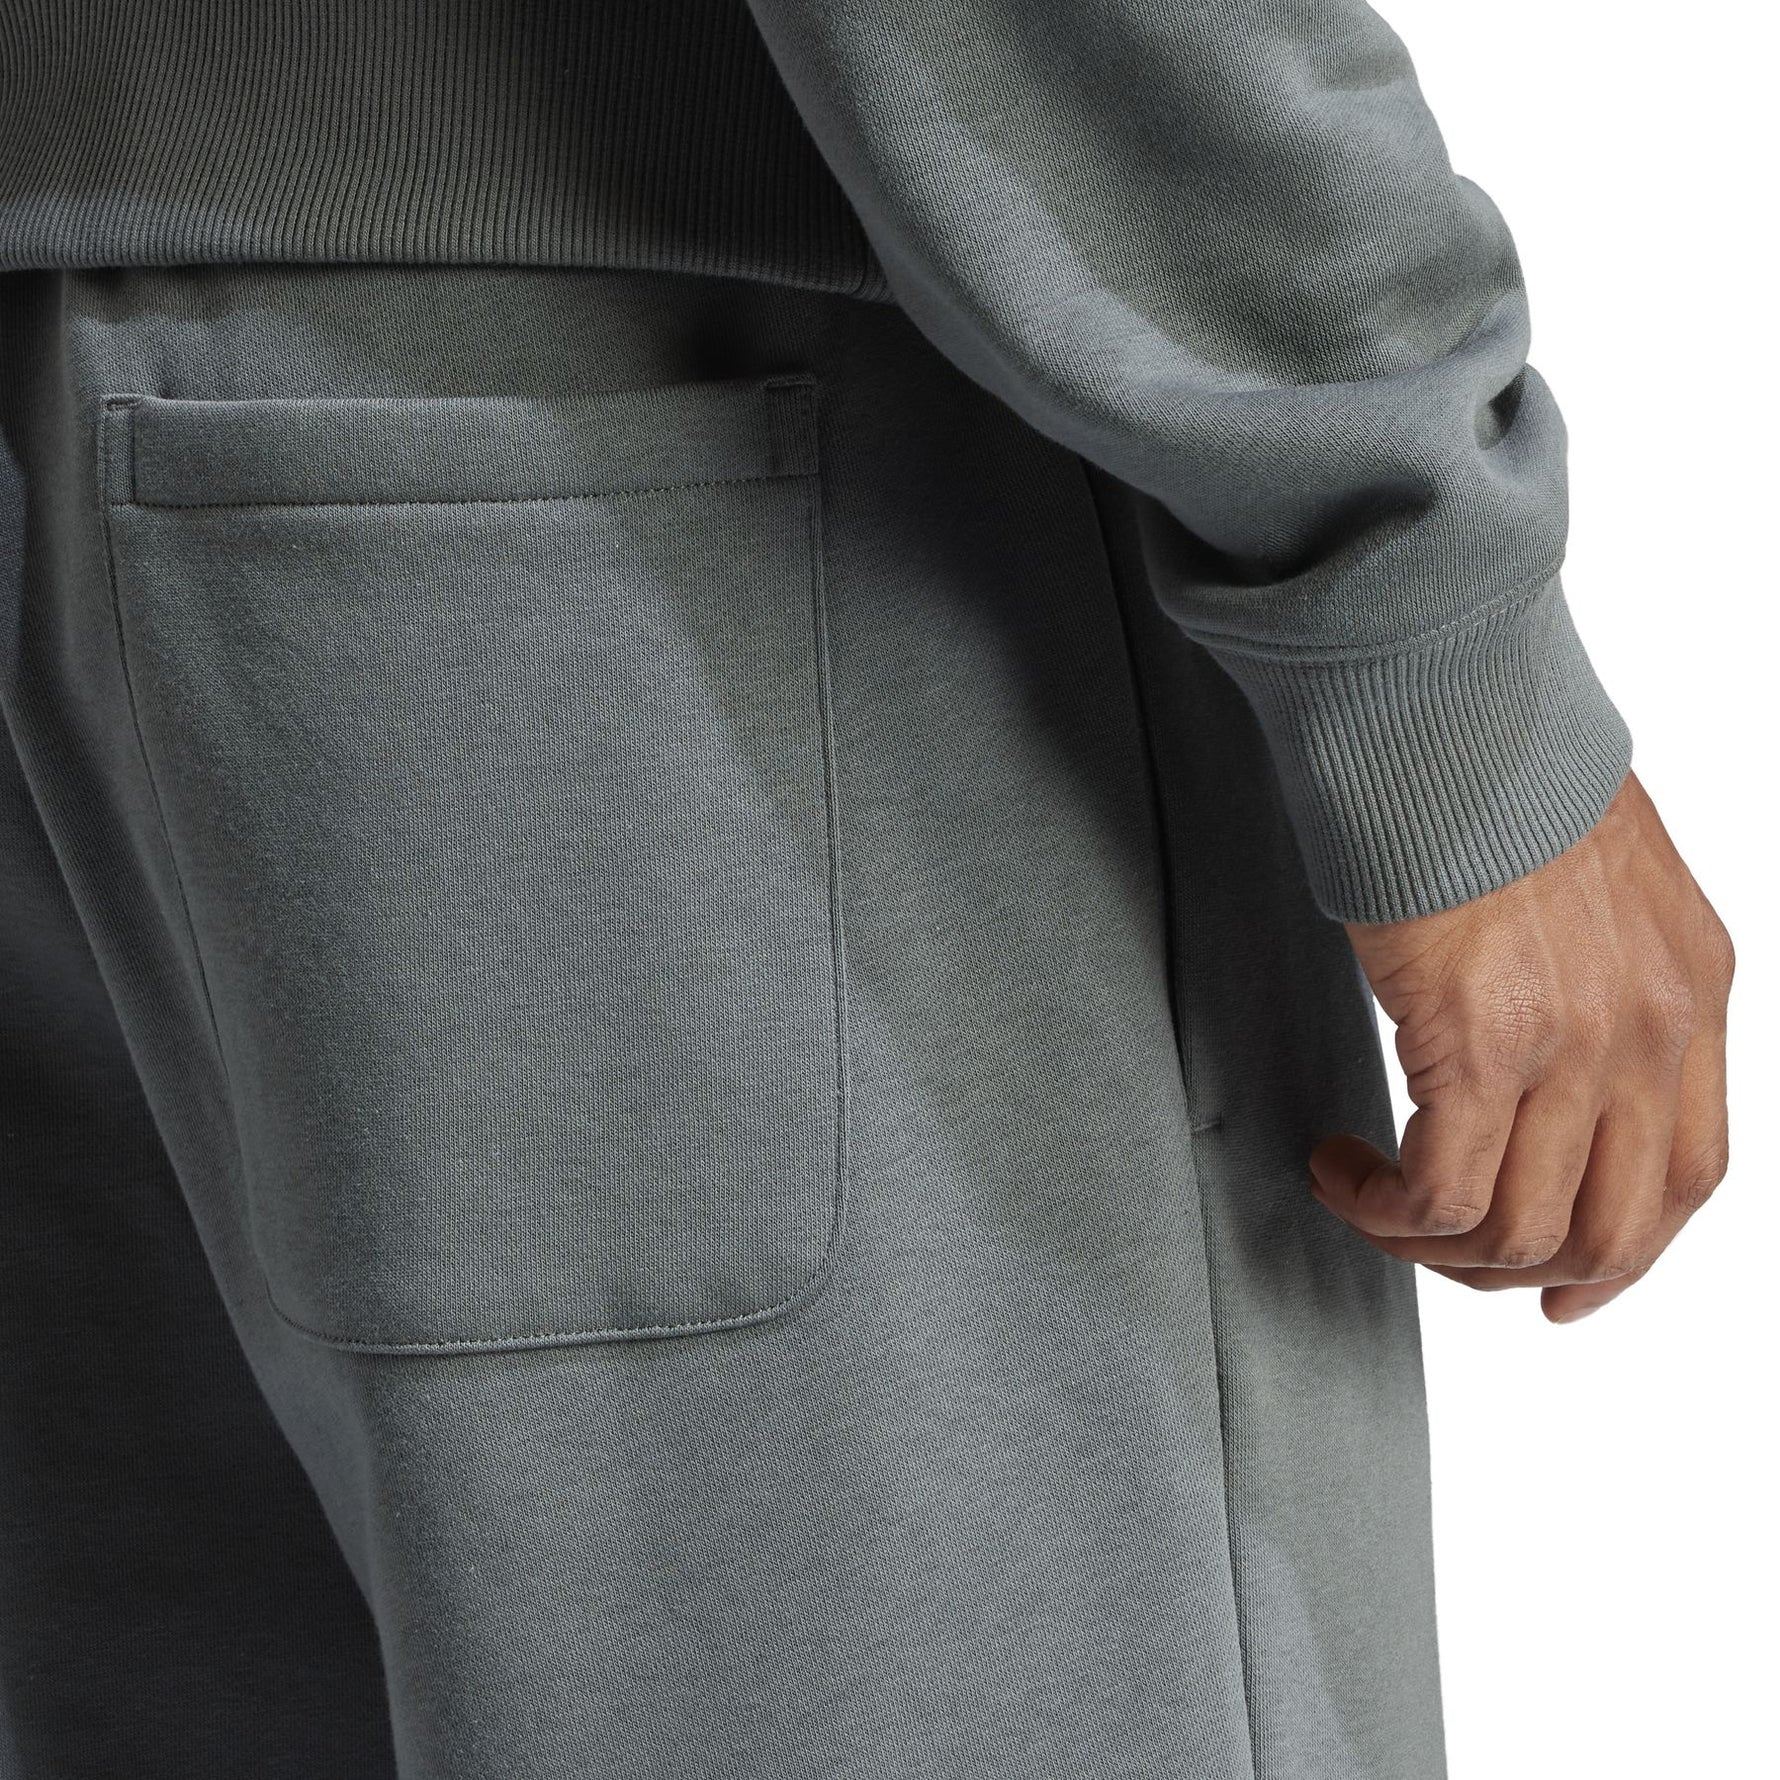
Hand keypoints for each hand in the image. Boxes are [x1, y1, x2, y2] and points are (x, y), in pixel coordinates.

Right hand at [1308, 772, 1732, 1321]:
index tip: (1572, 1285)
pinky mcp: (1478, 1048)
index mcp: (1691, 987)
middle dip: (1522, 1269)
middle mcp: (1648, 1033)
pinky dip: (1385, 1209)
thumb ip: (1605, 967)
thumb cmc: (1497, 765)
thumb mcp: (1603, 874)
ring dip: (1435, 1245)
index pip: (1689, 1172)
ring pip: (1519, 1229)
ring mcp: (1572, 1048)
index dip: (1629, 1253)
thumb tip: (1548, 1034)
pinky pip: (1440, 1193)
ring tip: (1372, 1200)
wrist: (1449, 710)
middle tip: (1447, 1257)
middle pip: (1612, 1229)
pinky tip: (1342, 1168)